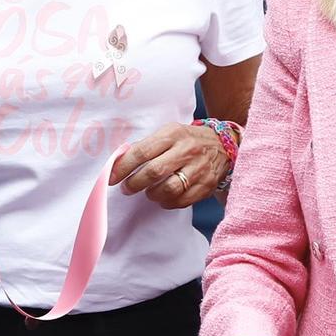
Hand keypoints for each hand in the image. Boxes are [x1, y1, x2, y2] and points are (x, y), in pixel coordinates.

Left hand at [109, 123, 228, 206]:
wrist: (224, 146)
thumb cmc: (188, 140)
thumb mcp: (169, 133)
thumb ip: (147, 145)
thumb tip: (120, 162)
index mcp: (173, 134)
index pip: (141, 152)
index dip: (123, 167)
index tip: (111, 177)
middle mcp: (187, 150)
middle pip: (153, 172)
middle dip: (134, 183)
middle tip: (127, 188)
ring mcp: (198, 169)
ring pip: (168, 189)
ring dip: (152, 194)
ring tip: (149, 192)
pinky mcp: (206, 185)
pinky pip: (181, 201)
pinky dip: (167, 203)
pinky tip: (163, 198)